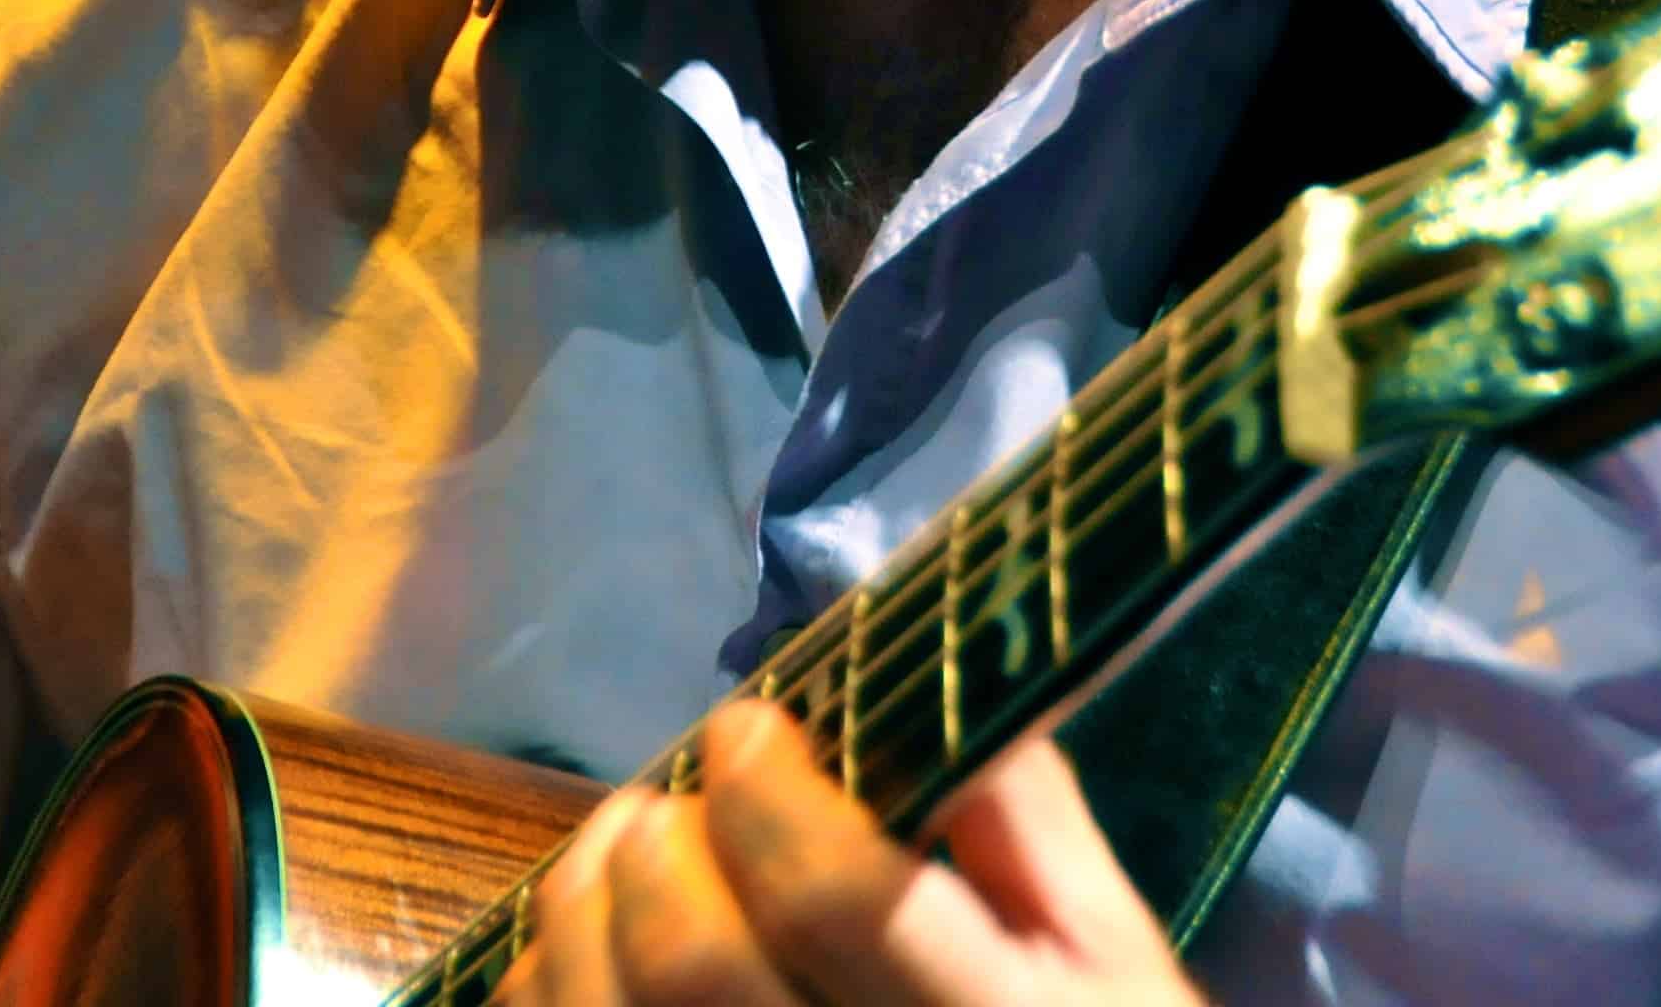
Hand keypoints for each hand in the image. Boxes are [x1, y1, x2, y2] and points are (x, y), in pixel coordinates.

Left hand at [509, 698, 1205, 1006]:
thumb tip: (928, 684)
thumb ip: (1026, 822)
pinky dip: (547, 1000)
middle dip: (656, 849)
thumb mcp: (1112, 955)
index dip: (767, 791)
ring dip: (581, 917)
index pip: (838, 897)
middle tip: (663, 799)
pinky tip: (576, 961)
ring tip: (610, 857)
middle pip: (701, 970)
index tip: (748, 727)